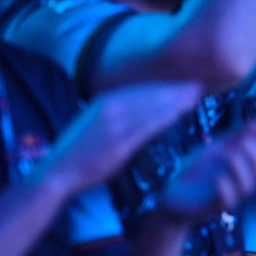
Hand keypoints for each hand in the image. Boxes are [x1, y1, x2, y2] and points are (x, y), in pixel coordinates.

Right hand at [37, 82, 202, 196]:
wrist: (59, 172)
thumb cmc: (78, 153)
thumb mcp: (95, 126)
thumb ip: (116, 117)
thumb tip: (137, 113)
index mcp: (104, 102)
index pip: (139, 90)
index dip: (163, 86)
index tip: (181, 84)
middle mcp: (110, 108)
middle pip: (149, 95)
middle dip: (174, 90)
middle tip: (197, 85)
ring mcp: (114, 125)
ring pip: (151, 108)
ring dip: (175, 101)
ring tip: (195, 96)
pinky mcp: (118, 143)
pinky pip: (146, 127)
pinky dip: (163, 118)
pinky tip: (178, 115)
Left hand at [159, 120, 255, 222]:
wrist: (175, 196)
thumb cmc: (200, 172)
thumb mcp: (219, 149)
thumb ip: (238, 137)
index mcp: (246, 170)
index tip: (254, 133)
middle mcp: (241, 185)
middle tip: (243, 142)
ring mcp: (229, 197)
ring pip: (247, 188)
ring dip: (241, 168)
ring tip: (228, 154)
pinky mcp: (213, 207)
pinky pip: (227, 202)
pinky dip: (226, 188)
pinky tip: (218, 178)